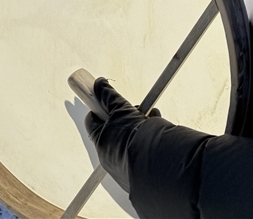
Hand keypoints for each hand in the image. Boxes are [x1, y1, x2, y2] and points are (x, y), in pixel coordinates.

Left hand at [85, 78, 162, 193]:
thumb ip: (109, 96)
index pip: (92, 121)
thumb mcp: (121, 110)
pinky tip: (157, 127)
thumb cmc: (135, 137)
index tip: (106, 100)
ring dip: (138, 124)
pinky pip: (141, 148)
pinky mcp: (140, 169)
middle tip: (134, 109)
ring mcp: (125, 165)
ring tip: (149, 117)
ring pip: (129, 137)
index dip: (99, 108)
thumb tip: (99, 83)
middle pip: (113, 128)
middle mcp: (110, 156)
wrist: (160, 163)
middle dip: (125, 115)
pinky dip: (148, 136)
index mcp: (100, 142)